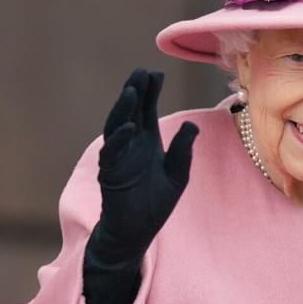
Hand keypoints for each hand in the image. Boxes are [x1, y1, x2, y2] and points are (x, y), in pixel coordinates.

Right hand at [88, 68, 198, 265]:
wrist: (138, 231)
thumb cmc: (156, 203)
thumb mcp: (177, 173)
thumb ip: (183, 150)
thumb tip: (192, 125)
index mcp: (147, 142)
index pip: (146, 110)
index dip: (150, 92)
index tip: (156, 73)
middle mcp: (130, 145)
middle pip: (130, 112)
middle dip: (135, 92)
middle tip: (141, 72)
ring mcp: (118, 158)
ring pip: (116, 127)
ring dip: (123, 109)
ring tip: (131, 91)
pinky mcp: (110, 175)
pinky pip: (112, 154)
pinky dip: (119, 140)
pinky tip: (130, 127)